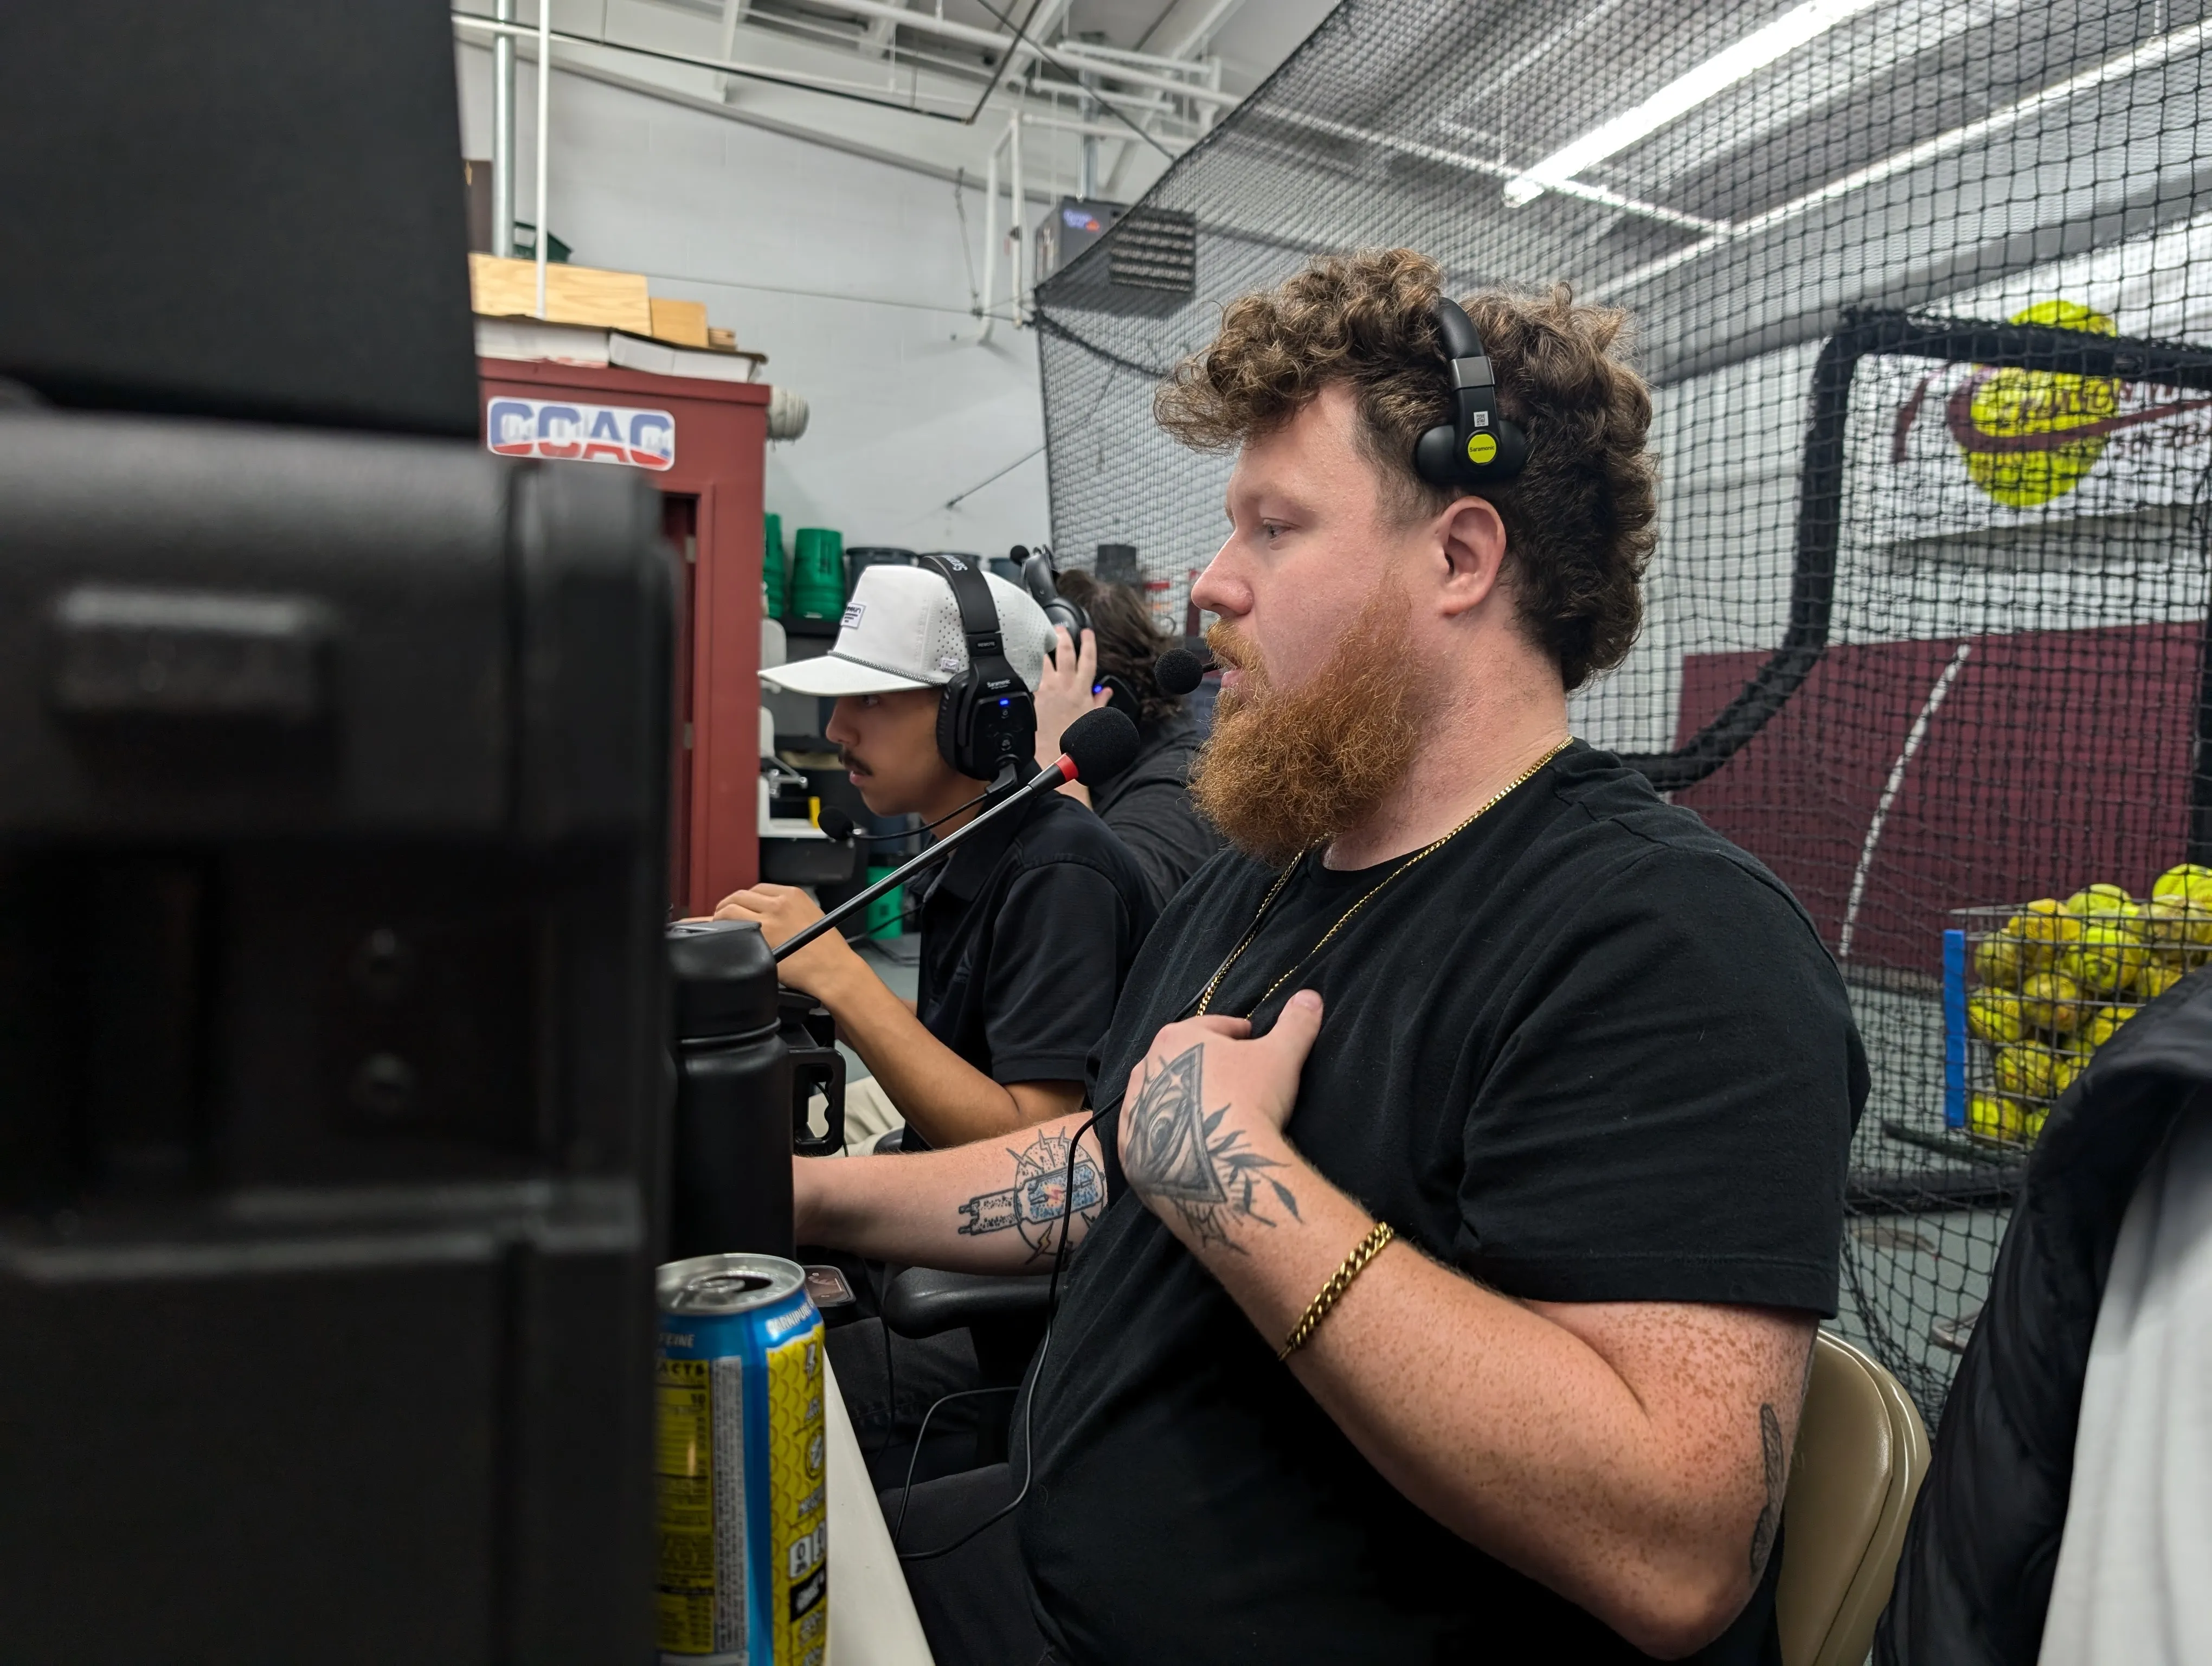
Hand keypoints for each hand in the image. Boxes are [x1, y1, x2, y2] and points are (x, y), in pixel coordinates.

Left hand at [713, 882, 854, 997]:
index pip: (756, 889)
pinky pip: (730, 929)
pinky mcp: (759, 939)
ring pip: (730, 909)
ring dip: (721, 918)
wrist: (835, 971)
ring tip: (721, 929)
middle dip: (728, 907)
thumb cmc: (828, 951)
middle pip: (739, 896)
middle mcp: (778, 903)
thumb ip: (787, 910)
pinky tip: (724, 939)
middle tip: (724, 919)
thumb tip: (764, 913)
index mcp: (792, 895)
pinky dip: (723, 932)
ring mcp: (767, 921)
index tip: (740, 909)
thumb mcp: (812, 916)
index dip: (744, 900)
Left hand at [1033, 626, 1109, 766]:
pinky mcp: (1036, 697)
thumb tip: (1106, 691)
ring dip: (1044, 648)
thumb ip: (1100, 701)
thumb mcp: (1095, 718)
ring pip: (1046, 662)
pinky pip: (1032, 677)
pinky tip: (1025, 661)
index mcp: (1082, 691)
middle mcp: (1066, 687)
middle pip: (1066, 654)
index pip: (1089, 660)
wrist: (1059, 754)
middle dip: (1063, 637)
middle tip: (1060, 627)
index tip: (1087, 632)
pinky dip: (1030, 667)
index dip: (1089, 644)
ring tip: (1040, 637)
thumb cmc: (1077, 739)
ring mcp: (1049, 690)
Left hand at [1120, 991, 1323, 1249]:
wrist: (1222, 1168)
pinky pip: (1151, 1138)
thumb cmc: (1250, 1100)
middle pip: (1182, 1062)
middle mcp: (1145, 1070)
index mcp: (1176, 1038)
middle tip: (1236, 1081)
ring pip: (1163, 1098)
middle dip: (1206, 1067)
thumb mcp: (1283, 1056)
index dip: (1236, 1034)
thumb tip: (1310, 997)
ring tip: (1214, 1115)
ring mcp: (1133, 1112)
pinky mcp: (1129, 1150)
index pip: (1211, 1028)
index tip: (1252, 1041)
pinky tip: (1192, 1145)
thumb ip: (1296, 1024)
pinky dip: (1169, 1138)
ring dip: (1185, 1102)